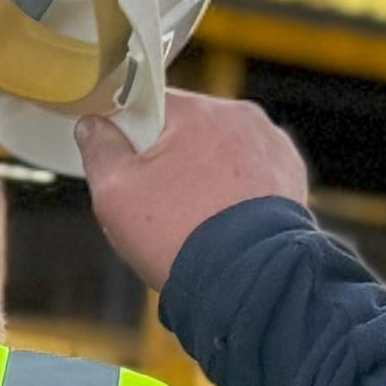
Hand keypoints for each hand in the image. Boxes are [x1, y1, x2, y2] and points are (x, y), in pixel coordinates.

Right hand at [78, 92, 312, 288]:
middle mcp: (241, 117)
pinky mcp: (291, 175)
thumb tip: (93, 126)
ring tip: (195, 219)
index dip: (129, 136)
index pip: (149, 103)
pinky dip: (236, 192)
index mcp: (197, 111)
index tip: (125, 167)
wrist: (248, 282)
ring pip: (221, 151)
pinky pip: (251, 174)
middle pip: (188, 128)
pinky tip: (223, 221)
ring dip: (205, 175)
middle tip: (160, 205)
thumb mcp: (115, 194)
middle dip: (170, 160)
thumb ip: (99, 149)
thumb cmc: (181, 238)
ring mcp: (272, 145)